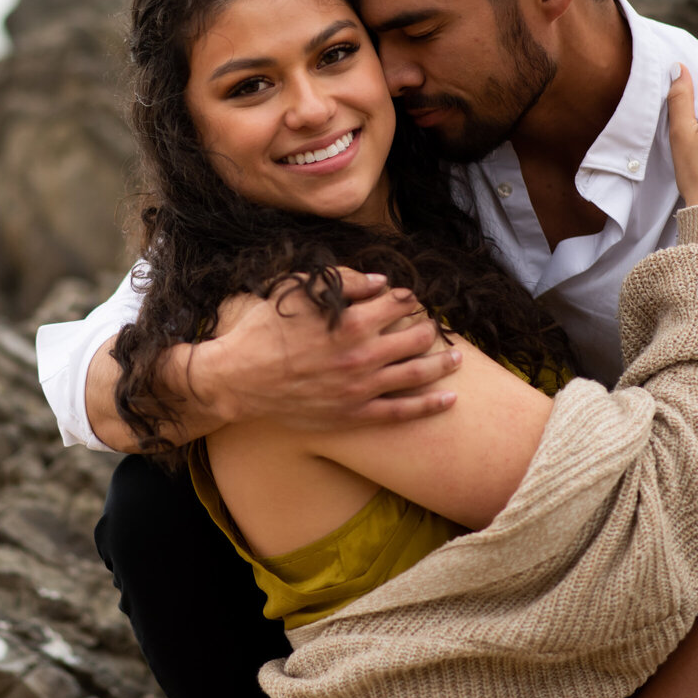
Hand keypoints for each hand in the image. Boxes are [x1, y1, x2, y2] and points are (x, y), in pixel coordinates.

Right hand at [188, 267, 461, 429]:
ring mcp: (361, 388)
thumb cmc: (264, 330)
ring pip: (417, 373)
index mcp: (351, 320)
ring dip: (443, 363)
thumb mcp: (297, 292)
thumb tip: (382, 282)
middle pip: (416, 336)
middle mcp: (362, 354)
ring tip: (458, 358)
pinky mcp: (355, 414)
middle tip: (436, 325)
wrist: (238, 378)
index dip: (407, 298)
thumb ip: (344, 282)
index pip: (397, 302)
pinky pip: (402, 411)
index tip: (410, 299)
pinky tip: (449, 398)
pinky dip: (430, 405)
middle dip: (430, 327)